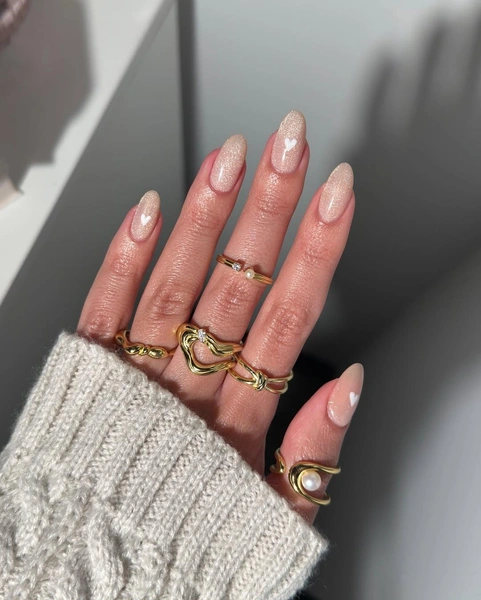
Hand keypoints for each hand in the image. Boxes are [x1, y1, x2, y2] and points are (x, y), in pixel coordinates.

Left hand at [77, 111, 362, 522]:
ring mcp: (136, 376)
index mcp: (240, 420)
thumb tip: (348, 385)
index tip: (337, 196)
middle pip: (240, 284)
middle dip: (270, 209)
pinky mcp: (88, 373)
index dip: (318, 252)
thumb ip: (314, 452)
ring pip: (178, 282)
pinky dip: (124, 256)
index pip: (290, 318)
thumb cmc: (188, 539)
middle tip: (289, 143)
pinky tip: (149, 207)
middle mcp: (189, 388)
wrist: (102, 574)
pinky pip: (105, 306)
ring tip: (230, 154)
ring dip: (206, 214)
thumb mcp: (272, 514)